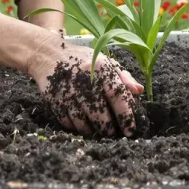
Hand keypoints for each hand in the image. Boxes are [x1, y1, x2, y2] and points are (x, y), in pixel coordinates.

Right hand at [28, 34, 143, 137]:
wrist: (49, 54)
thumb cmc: (83, 60)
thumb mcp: (105, 61)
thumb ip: (123, 76)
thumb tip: (139, 91)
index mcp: (100, 68)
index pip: (117, 95)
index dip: (126, 115)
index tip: (131, 130)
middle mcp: (83, 80)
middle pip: (99, 113)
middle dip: (108, 127)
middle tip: (113, 133)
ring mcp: (67, 91)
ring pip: (82, 121)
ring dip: (92, 130)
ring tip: (99, 132)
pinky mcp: (53, 99)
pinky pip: (68, 121)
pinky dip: (76, 127)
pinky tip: (82, 126)